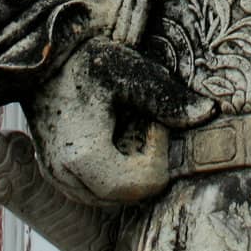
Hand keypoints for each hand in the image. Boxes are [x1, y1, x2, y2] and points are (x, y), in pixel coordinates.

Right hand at [23, 37, 213, 205]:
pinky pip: (89, 190)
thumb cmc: (86, 58)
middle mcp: (65, 174)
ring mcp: (56, 175)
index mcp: (84, 155)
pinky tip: (113, 139)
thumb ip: (168, 98)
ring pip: (106, 198)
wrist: (42, 53)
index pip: (138, 185)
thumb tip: (208, 113)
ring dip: (127, 173)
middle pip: (124, 196)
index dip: (157, 158)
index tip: (154, 123)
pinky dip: (109, 173)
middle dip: (145, 167)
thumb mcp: (131, 72)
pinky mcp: (52, 171)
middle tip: (145, 126)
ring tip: (128, 129)